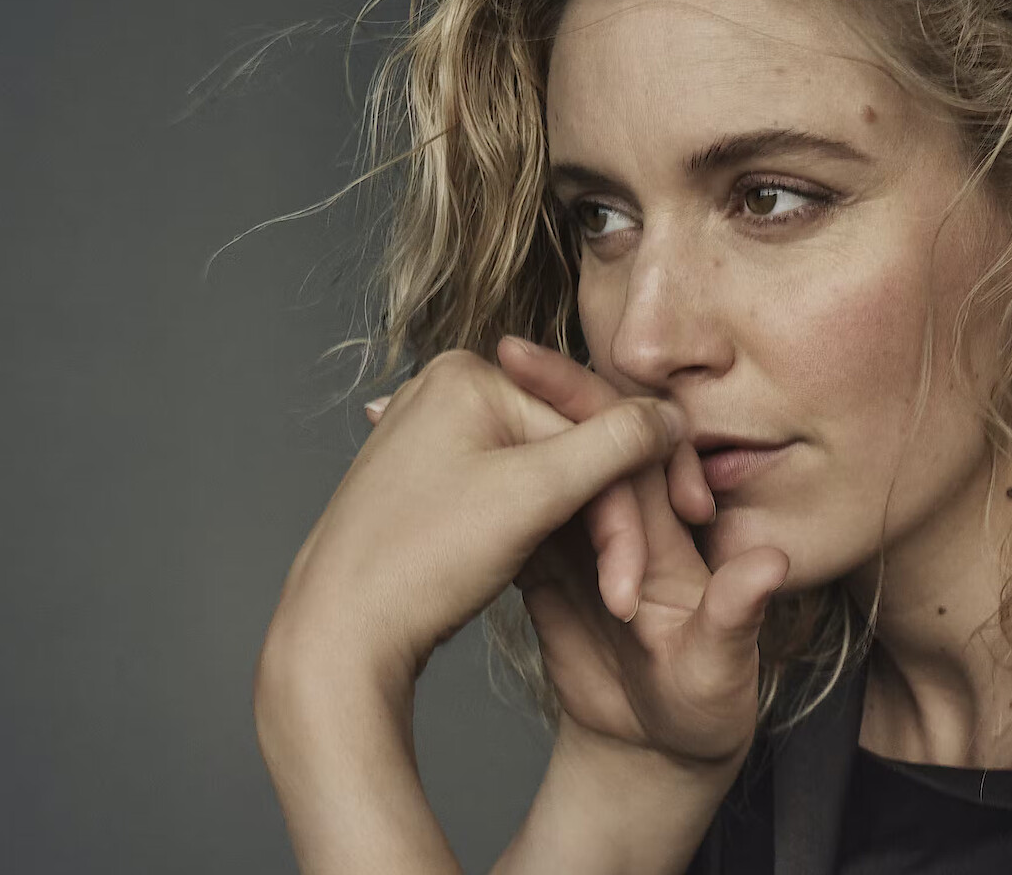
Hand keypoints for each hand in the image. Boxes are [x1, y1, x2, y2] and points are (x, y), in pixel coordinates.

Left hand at [261, 346, 685, 696]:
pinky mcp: (435, 480)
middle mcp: (450, 390)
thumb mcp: (533, 496)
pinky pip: (517, 492)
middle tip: (626, 589)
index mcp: (470, 375)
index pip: (591, 432)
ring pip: (550, 476)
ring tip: (601, 589)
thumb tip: (673, 414)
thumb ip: (615, 445)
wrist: (338, 637)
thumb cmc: (419, 563)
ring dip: (583, 532)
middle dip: (607, 521)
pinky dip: (548, 532)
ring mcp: (439, 436)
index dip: (628, 503)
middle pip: (573, 450)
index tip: (646, 569)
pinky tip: (559, 571)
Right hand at [369, 336, 791, 766]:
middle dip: (530, 396)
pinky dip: (467, 498)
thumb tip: (771, 562)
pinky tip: (409, 473)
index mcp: (667, 530)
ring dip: (490, 439)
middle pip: (578, 440)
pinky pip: (510, 521)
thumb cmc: (706, 713)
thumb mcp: (718, 671)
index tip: (522, 359)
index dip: (581, 397)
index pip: (626, 441)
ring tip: (418, 406)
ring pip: (540, 473)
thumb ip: (736, 618)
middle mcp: (625, 522)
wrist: (661, 753)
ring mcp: (583, 544)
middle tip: (471, 363)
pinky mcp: (549, 571)